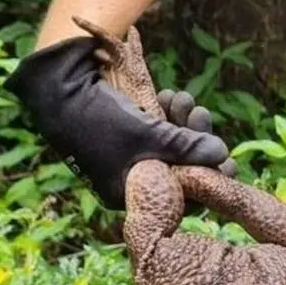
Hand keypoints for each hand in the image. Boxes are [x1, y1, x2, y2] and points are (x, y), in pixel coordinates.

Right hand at [3, 37, 233, 209]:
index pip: (180, 198)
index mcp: (130, 194)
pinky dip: (167, 115)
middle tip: (203, 115)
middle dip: (196, 141)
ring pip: (170, 146)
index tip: (229, 162)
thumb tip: (222, 155)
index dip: (207, 178)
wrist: (56, 86)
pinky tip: (170, 96)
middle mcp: (129, 179)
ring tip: (184, 99)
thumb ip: (187, 148)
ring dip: (183, 122)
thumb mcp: (149, 136)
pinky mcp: (126, 133)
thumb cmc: (101, 120)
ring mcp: (127, 156)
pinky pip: (156, 131)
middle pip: (178, 168)